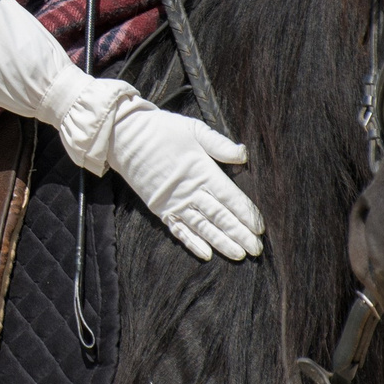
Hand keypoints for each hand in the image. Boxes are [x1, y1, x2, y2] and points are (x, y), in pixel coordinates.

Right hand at [105, 101, 262, 260]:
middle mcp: (190, 191)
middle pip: (220, 217)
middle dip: (240, 234)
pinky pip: (178, 230)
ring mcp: (174, 203)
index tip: (260, 228)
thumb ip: (219, 144)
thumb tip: (244, 155)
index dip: (246, 214)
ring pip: (202, 228)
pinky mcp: (160, 209)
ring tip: (238, 255)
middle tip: (257, 250)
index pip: (230, 198)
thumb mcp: (194, 129)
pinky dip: (192, 243)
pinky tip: (206, 255)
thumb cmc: (162, 130)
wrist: (124, 137)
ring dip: (221, 243)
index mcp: (202, 171)